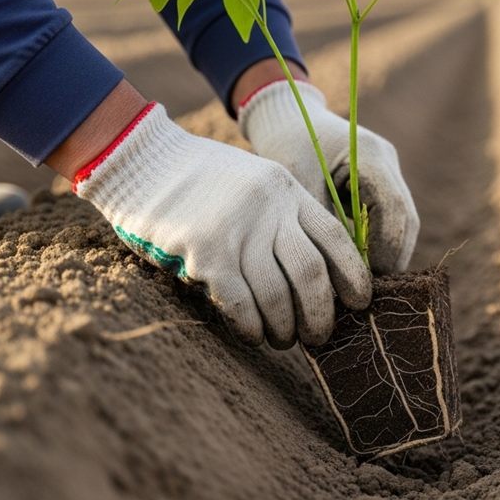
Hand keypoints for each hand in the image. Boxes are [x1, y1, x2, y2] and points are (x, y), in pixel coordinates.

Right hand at [74, 102, 370, 347]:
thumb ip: (282, 218)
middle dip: (321, 313)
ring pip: (277, 293)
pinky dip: (251, 325)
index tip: (360, 303)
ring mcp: (237, 229)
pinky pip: (240, 302)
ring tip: (283, 341)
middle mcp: (269, 208)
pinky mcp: (205, 251)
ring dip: (284, 327)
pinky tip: (253, 335)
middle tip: (320, 336)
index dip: (353, 275)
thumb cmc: (197, 180)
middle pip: (311, 272)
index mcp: (287, 190)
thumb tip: (314, 277)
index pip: (336, 238)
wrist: (139, 159)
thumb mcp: (254, 183)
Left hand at [239, 80, 419, 274]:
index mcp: (372, 156)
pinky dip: (376, 243)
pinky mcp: (378, 183)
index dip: (387, 250)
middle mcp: (388, 163)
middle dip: (391, 258)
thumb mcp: (297, 184)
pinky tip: (358, 267)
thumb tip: (335, 272)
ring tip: (364, 284)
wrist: (284, 116)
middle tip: (370, 291)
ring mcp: (388, 172)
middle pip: (406, 220)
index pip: (395, 211)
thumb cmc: (286, 144)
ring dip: (386, 254)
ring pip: (401, 223)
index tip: (367, 281)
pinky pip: (387, 220)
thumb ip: (321, 224)